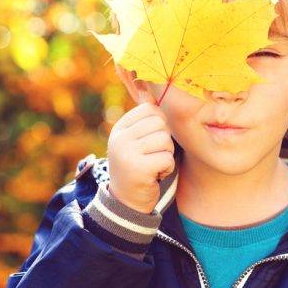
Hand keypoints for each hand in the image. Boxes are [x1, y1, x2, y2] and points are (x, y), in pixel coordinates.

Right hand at [106, 89, 174, 213]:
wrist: (126, 200)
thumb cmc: (138, 164)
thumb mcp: (136, 138)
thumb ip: (144, 117)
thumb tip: (150, 87)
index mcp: (120, 127)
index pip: (151, 109)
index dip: (159, 125)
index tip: (149, 142)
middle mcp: (120, 137)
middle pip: (161, 124)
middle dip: (164, 141)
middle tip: (152, 155)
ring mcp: (126, 153)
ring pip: (166, 141)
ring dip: (166, 155)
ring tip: (153, 164)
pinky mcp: (137, 169)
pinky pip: (167, 158)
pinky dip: (166, 168)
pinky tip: (154, 175)